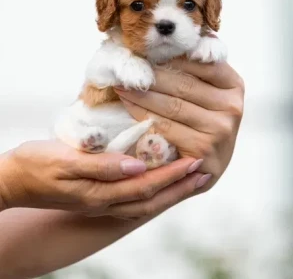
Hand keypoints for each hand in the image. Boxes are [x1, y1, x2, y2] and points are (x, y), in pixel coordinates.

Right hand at [0, 140, 206, 216]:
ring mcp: (101, 200)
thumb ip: (101, 165)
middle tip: (205, 172)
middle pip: (151, 198)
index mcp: (100, 193)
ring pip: (144, 201)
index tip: (195, 161)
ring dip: (170, 190)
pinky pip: (133, 196)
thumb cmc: (36, 165)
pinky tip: (158, 177)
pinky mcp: (97, 194)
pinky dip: (152, 190)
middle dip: (179, 187)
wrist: (12, 180)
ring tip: (190, 178)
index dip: (172, 175)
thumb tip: (138, 167)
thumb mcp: (65, 161)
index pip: (146, 186)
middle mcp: (105, 201)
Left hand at [115, 60, 243, 192]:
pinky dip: (142, 113)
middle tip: (126, 66)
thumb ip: (196, 68)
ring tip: (121, 83)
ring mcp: (220, 130)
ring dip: (141, 93)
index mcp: (234, 85)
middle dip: (150, 74)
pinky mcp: (203, 150)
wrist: (207, 167)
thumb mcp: (208, 93)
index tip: (145, 49)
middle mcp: (231, 106)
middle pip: (183, 84)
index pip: (201, 62)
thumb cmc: (203, 123)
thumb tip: (166, 38)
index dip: (171, 55)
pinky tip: (128, 104)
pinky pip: (165, 126)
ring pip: (171, 105)